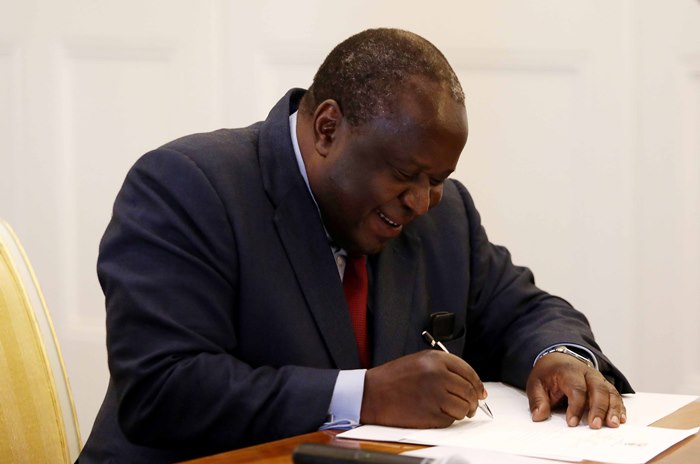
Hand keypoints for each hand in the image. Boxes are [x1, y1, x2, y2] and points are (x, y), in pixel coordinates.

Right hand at [360, 350, 485, 427]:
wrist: (372, 393)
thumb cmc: (393, 378)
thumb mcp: (419, 361)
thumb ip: (443, 368)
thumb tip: (468, 384)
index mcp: (435, 359)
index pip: (468, 372)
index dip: (477, 384)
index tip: (480, 392)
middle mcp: (438, 375)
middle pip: (469, 391)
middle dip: (473, 401)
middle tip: (471, 406)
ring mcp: (435, 395)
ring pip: (463, 407)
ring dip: (462, 412)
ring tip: (452, 410)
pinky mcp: (430, 414)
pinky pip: (450, 420)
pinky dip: (448, 420)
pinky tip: (437, 414)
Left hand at [526, 352, 626, 428]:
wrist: (557, 359)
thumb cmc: (548, 374)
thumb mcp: (536, 384)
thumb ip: (537, 400)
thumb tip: (538, 416)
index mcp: (568, 371)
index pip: (576, 388)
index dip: (575, 406)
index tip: (572, 423)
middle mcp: (587, 373)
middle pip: (597, 389)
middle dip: (598, 408)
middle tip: (595, 425)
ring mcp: (598, 378)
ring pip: (610, 392)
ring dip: (613, 409)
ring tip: (612, 424)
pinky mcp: (605, 385)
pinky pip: (615, 395)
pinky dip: (619, 407)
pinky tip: (620, 419)